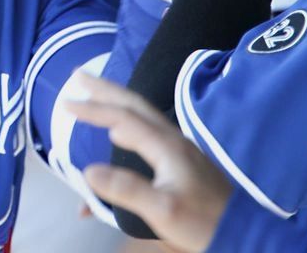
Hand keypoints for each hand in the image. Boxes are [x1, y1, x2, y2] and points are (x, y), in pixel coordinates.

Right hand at [67, 73, 229, 252]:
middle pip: (134, 104)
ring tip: (93, 95)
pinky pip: (146, 129)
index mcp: (165, 146)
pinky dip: (126, 119)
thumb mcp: (162, 211)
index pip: (122, 118)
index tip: (65, 103)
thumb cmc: (201, 222)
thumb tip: (87, 171)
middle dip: (104, 89)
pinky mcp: (181, 159)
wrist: (242, 231)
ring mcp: (178, 147)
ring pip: (141, 113)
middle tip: (77, 75)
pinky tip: (119, 133)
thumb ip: (126, 189)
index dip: (93, 109)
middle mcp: (172, 139)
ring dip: (115, 100)